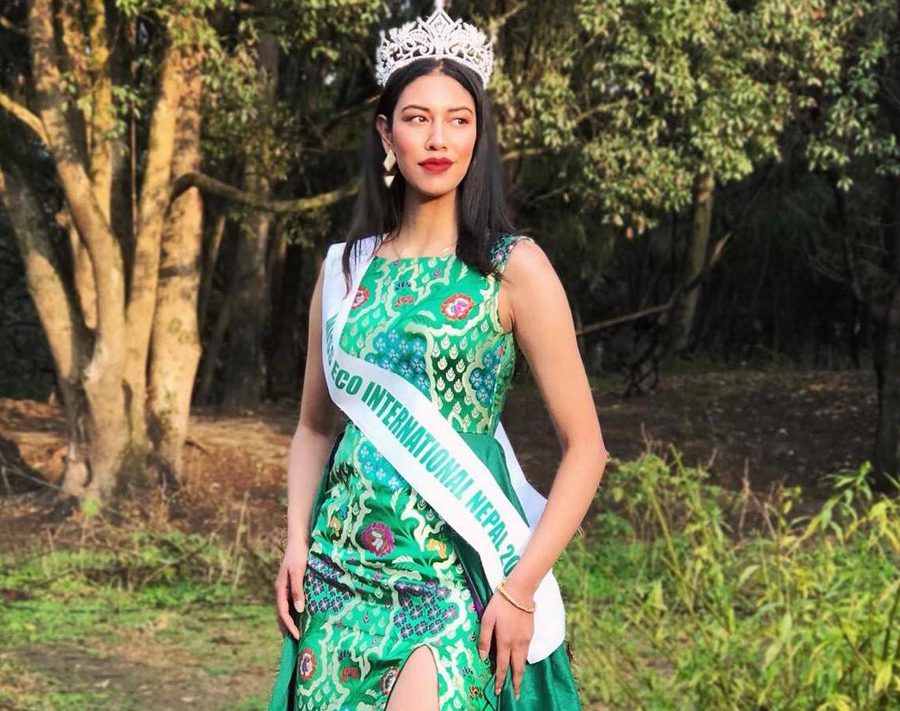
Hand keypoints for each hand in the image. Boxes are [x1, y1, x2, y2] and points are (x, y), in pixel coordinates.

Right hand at [274, 541, 308, 639]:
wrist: (299, 540)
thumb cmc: (299, 555)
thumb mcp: (298, 572)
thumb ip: (297, 591)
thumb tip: (299, 610)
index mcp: (279, 589)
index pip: (282, 613)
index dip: (289, 626)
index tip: (297, 637)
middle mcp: (280, 590)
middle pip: (281, 614)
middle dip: (286, 628)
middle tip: (295, 642)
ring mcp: (284, 587)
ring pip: (285, 609)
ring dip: (289, 622)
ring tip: (297, 634)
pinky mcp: (291, 584)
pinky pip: (290, 602)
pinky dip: (294, 612)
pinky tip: (301, 616)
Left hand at [477, 583, 534, 698]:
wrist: (520, 591)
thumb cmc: (500, 604)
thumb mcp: (487, 619)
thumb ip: (484, 639)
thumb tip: (483, 657)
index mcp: (505, 641)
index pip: (502, 666)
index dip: (500, 679)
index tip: (498, 690)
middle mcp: (517, 643)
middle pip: (517, 668)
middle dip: (516, 682)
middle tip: (516, 694)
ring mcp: (526, 639)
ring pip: (523, 661)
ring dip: (520, 673)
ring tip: (518, 681)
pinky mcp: (531, 633)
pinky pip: (526, 652)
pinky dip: (524, 660)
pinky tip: (520, 661)